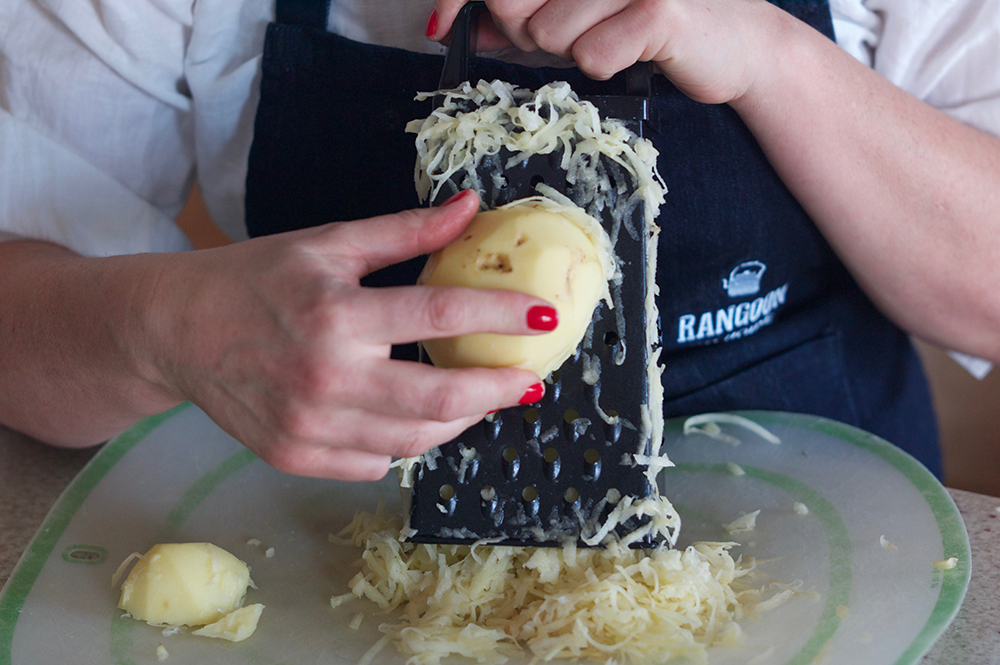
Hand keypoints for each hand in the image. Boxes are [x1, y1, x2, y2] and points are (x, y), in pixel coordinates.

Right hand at [146, 191, 549, 480]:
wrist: (175, 331)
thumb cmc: (254, 279)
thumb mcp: (329, 243)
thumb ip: (405, 232)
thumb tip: (471, 208)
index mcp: (338, 314)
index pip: (443, 316)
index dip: (503, 315)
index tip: (543, 316)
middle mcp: (327, 377)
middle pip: (440, 397)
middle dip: (500, 390)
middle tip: (530, 379)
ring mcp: (310, 426)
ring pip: (415, 439)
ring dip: (462, 418)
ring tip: (481, 396)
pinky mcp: (296, 456)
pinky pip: (376, 460)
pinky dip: (407, 440)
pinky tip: (416, 416)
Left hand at [429, 0, 788, 103]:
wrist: (734, 46)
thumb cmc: (650, 26)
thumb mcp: (578, 15)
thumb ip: (519, 15)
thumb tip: (453, 21)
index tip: (438, 23)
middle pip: (513, 3)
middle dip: (527, 30)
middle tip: (575, 30)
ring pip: (548, 35)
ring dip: (573, 52)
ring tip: (612, 38)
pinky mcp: (659, 11)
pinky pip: (591, 57)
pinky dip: (607, 68)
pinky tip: (634, 54)